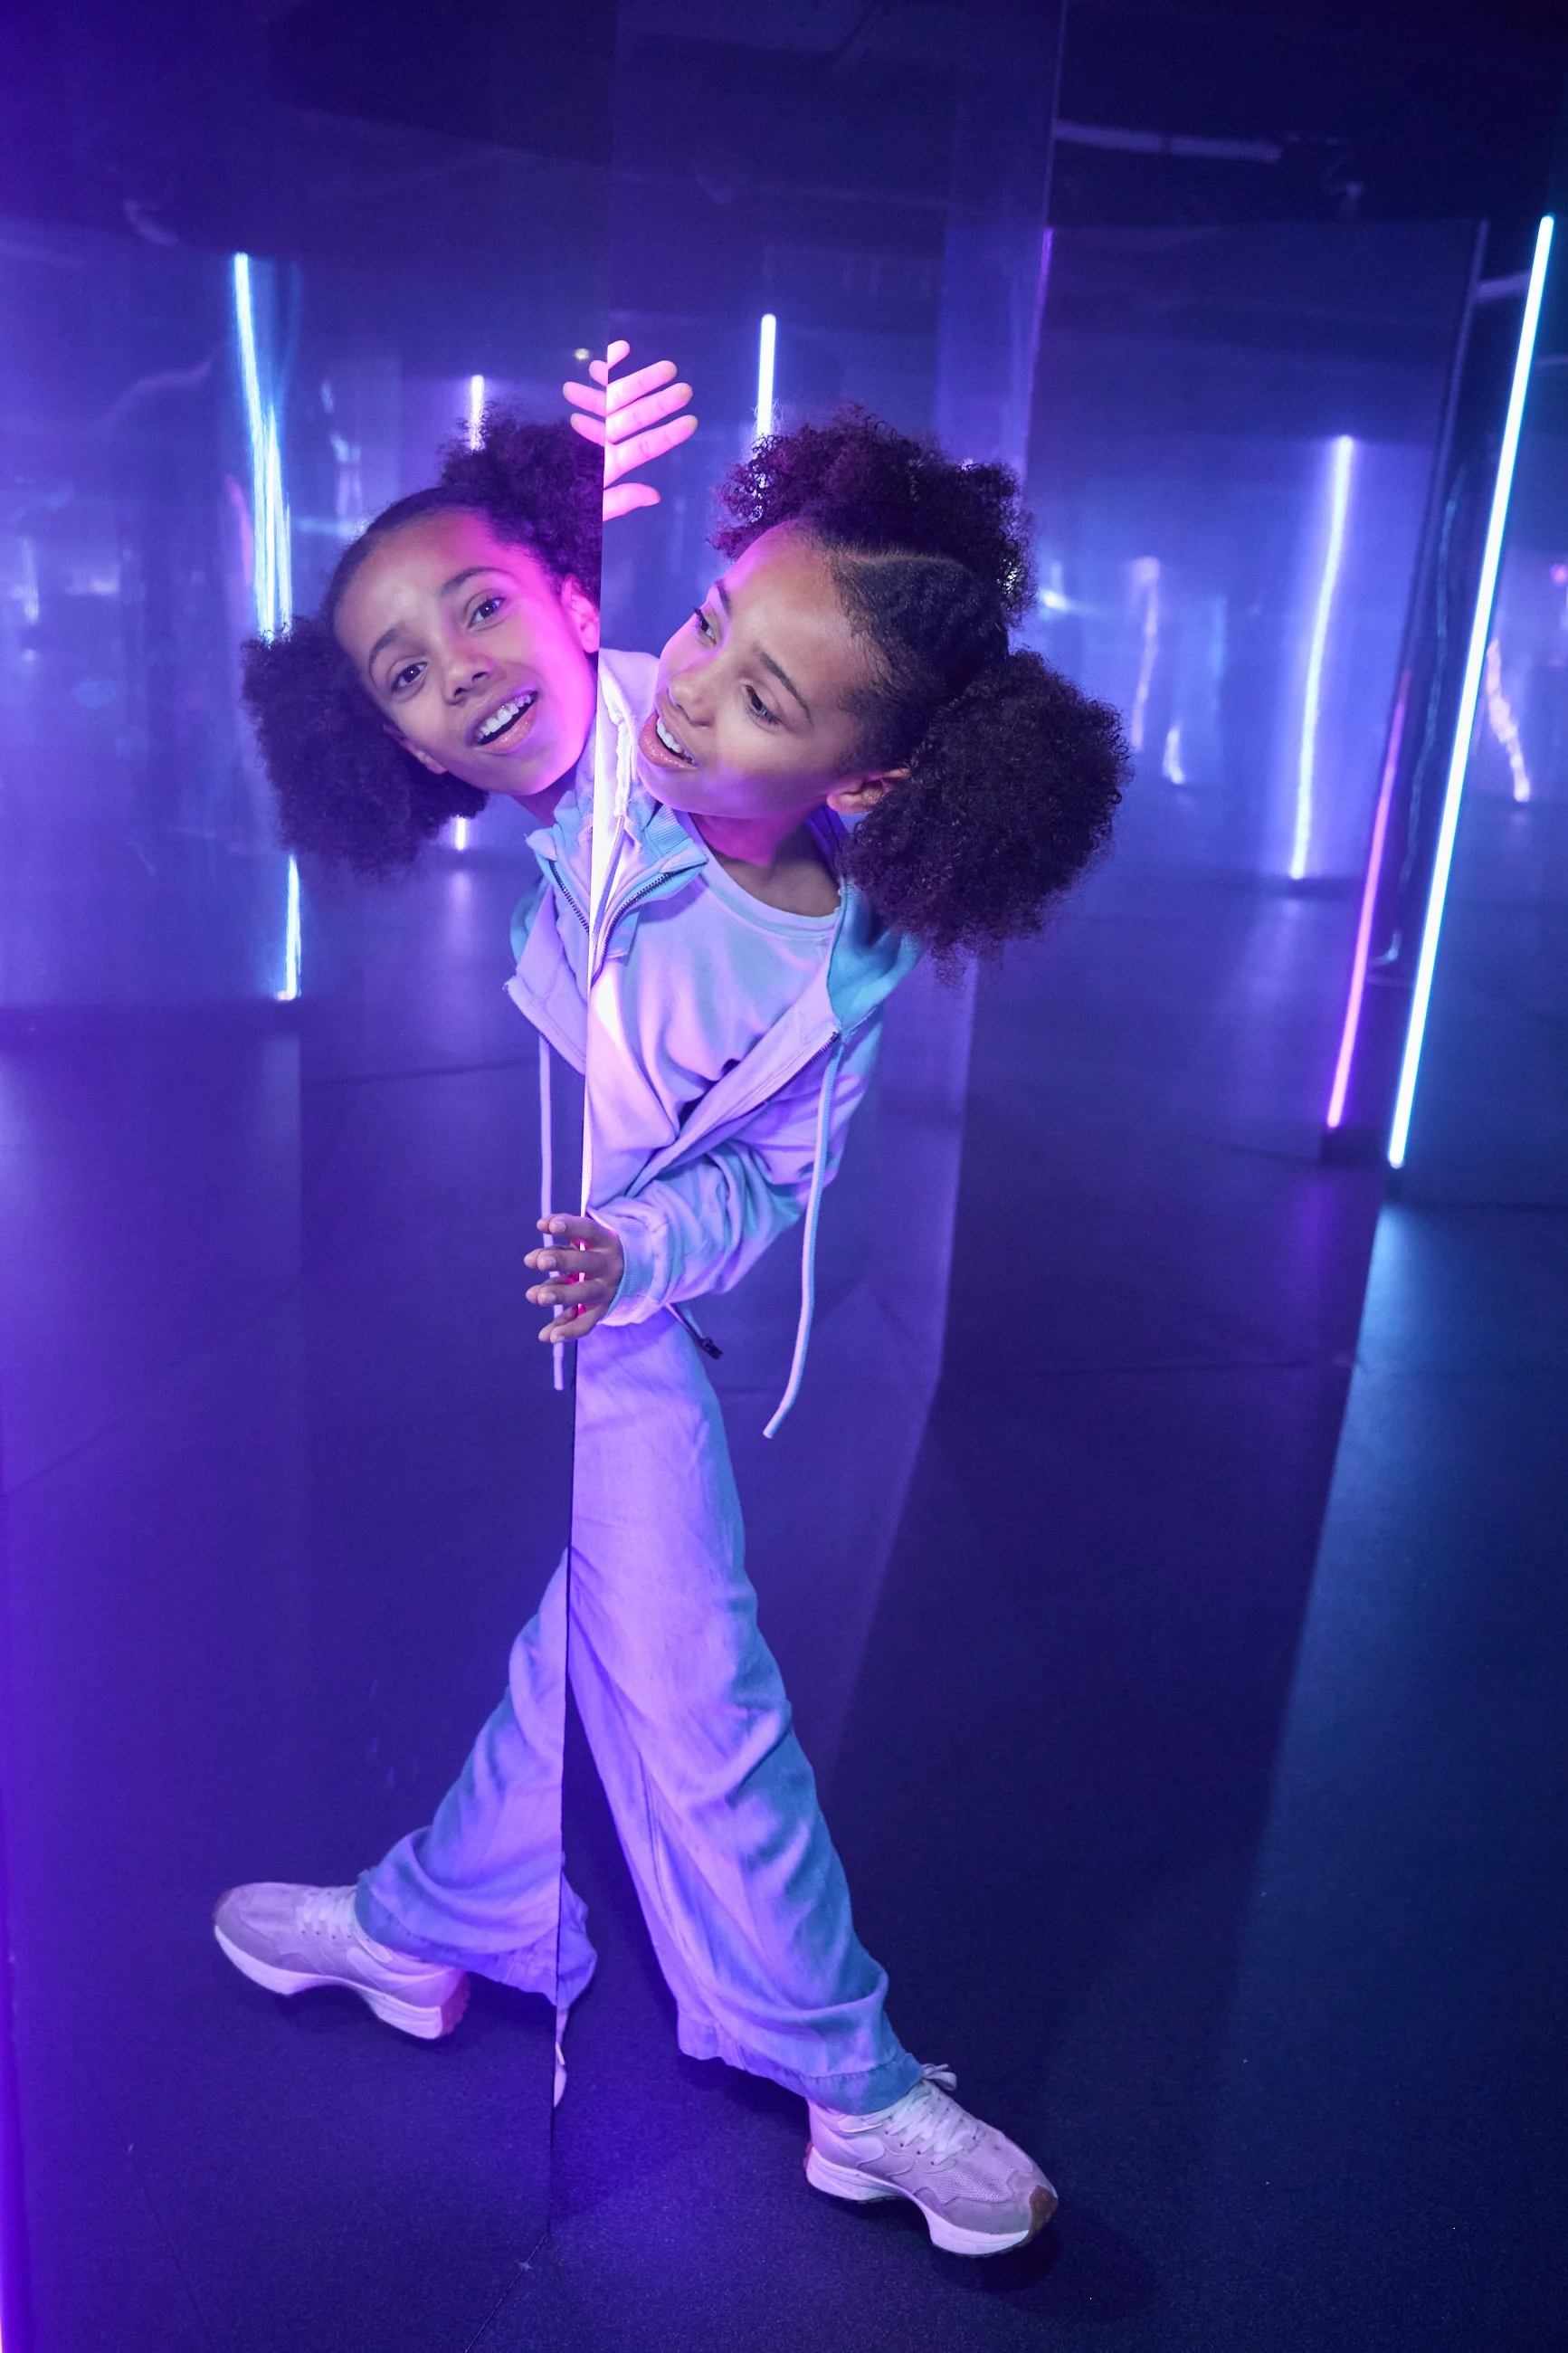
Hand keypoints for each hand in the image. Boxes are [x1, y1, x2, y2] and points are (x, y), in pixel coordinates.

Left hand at [524, 1212, 623, 1343]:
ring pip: (583, 1293)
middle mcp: (608, 1266)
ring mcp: (605, 1290)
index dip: (568, 1226)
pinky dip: (568, 1330)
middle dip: (561, 1261)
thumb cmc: (594, 1252)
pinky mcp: (601, 1311)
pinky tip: (547, 1337)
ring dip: (560, 1294)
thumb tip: (531, 1259)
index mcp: (605, 1241)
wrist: (632, 1274)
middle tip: (539, 1262)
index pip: (587, 1230)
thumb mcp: (584, 1242)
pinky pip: (585, 1323)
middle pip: (584, 1262)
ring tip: (536, 1296)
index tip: (545, 1226)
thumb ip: (557, 1247)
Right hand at [563, 340, 696, 520]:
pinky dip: (607, 369)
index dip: (666, 435)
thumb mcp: (588, 513)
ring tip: (667, 367)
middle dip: (658, 403)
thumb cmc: (548, 511)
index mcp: (610, 468)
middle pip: (634, 419)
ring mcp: (589, 426)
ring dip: (638, 382)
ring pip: (616, 400)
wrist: (516, 500)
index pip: (643, 448)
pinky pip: (593, 387)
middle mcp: (604, 445)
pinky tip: (622, 349)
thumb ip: (618, 502)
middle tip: (684, 388)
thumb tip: (654, 495)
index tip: (690, 421)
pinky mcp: (574, 412)